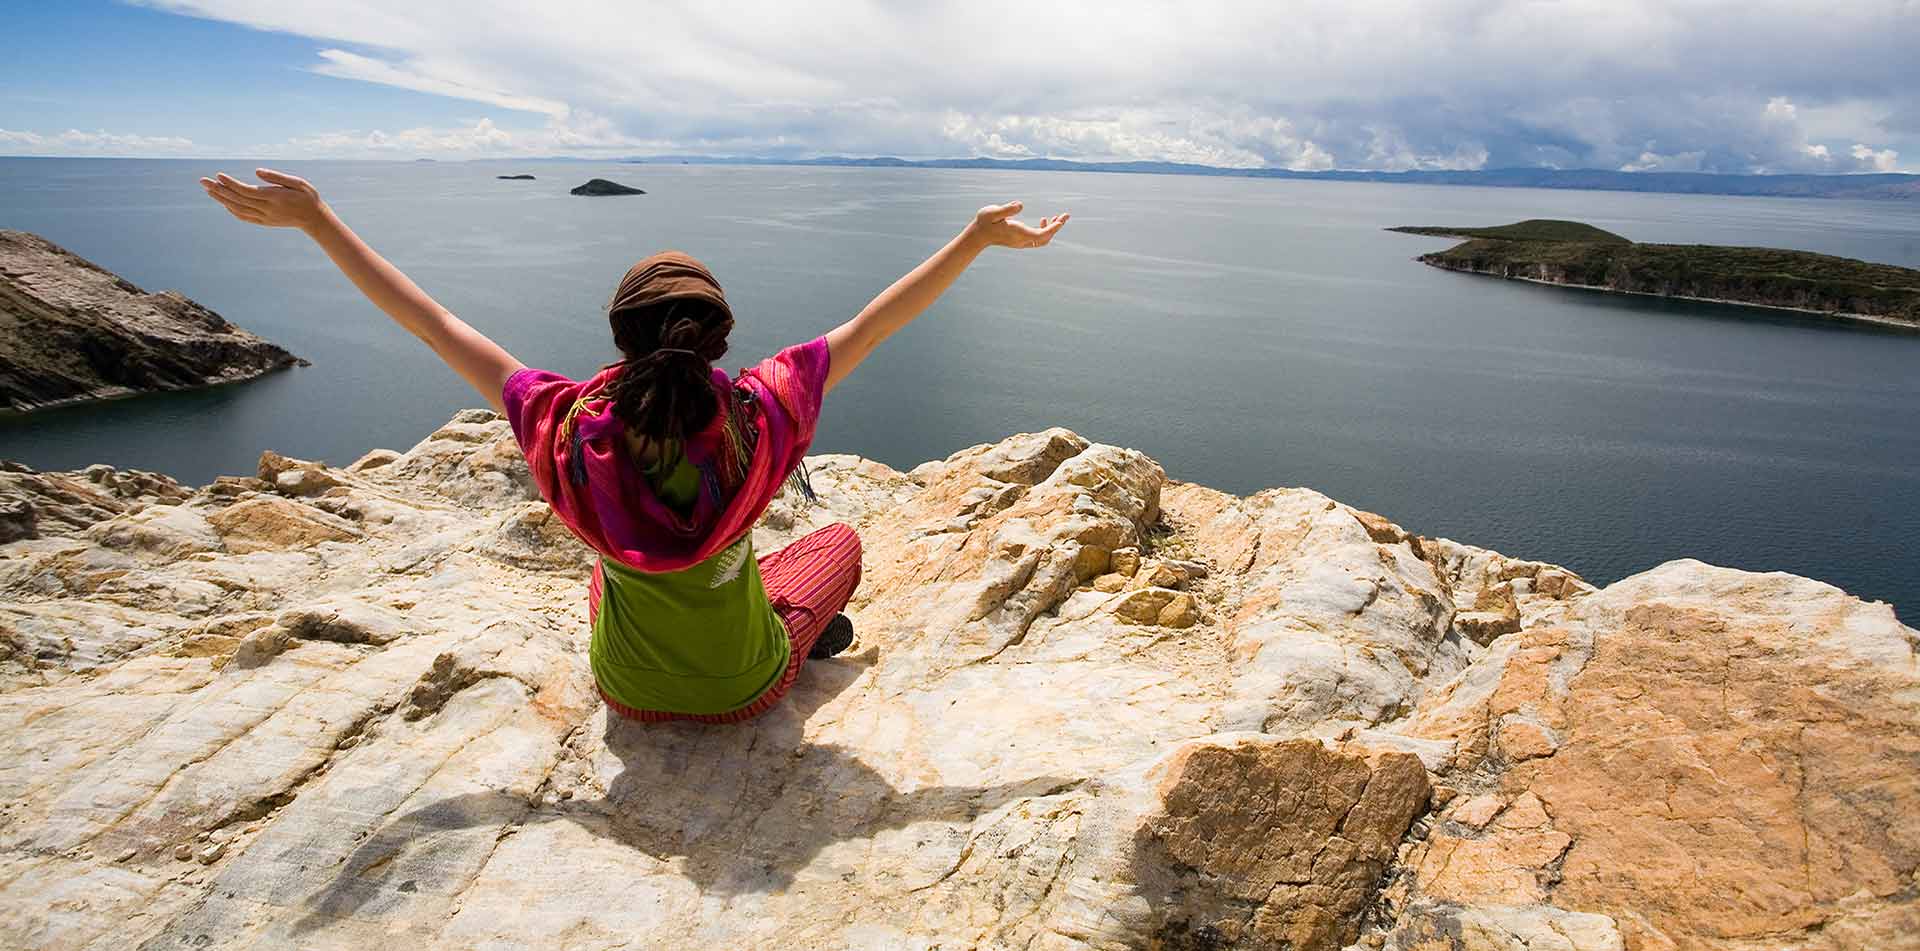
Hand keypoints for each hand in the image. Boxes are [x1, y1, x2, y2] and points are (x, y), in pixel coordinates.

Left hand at [199, 168, 326, 230]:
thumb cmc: (308, 196)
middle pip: (237, 199)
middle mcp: (267, 209)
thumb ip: (277, 177)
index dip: (231, 184)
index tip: (218, 175)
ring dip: (222, 200)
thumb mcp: (298, 182)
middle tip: (203, 181)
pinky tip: (224, 203)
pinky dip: (232, 210)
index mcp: (274, 197)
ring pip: (238, 209)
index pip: (246, 190)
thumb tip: (256, 171)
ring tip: (209, 190)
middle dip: (219, 190)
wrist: (315, 219)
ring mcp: (264, 217)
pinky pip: (244, 217)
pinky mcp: (264, 222)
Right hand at [964, 200, 1068, 249]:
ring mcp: (1022, 242)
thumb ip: (1006, 209)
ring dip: (1052, 229)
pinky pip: (1038, 238)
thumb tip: (1020, 205)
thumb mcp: (992, 212)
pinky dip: (1045, 230)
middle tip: (1066, 215)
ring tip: (1058, 218)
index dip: (1053, 228)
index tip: (1061, 220)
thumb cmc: (984, 222)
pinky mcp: (1020, 240)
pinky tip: (1044, 219)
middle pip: (1045, 238)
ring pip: (1043, 240)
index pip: (1041, 235)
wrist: (978, 235)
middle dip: (1056, 227)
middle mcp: (1022, 240)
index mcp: (1018, 233)